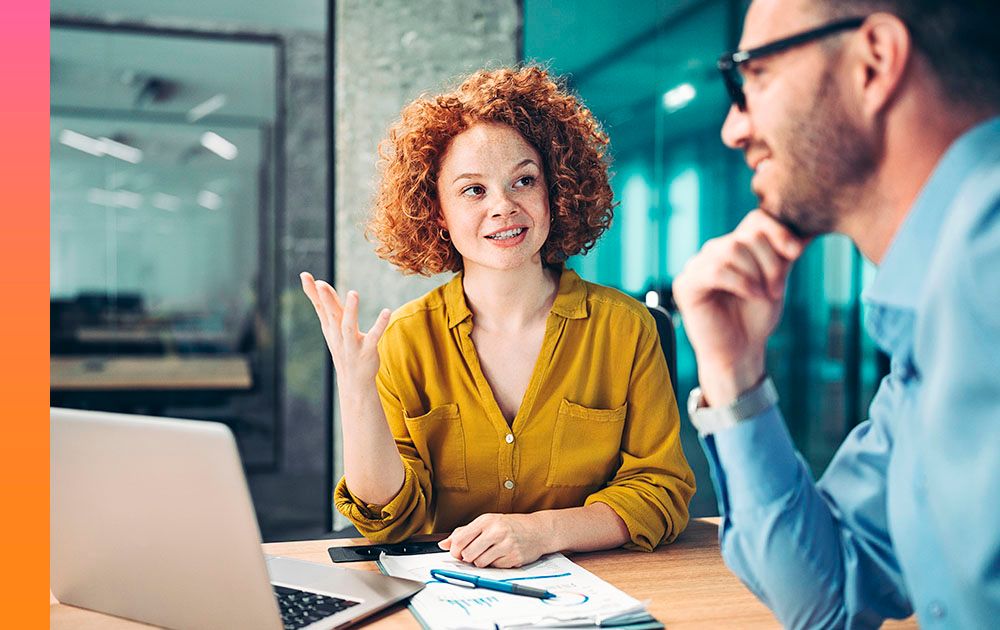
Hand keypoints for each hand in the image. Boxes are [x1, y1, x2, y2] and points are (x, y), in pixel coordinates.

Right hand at [299, 272, 390, 389]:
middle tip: (321, 284)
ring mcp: (352, 344)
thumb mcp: (332, 327)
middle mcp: (338, 335)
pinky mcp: (367, 351)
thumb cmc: (343, 348)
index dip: (312, 292)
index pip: (319, 307)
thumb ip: (326, 306)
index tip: (305, 275)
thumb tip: (318, 283)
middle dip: (326, 300)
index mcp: (330, 328)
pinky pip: (374, 337)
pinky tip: (387, 311)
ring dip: (351, 310)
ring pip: (348, 326)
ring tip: (353, 293)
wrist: (354, 381)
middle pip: (331, 315)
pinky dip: (380, 324)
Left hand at [438, 513, 548, 567]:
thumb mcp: (487, 523)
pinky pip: (494, 568)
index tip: (458, 552)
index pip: (460, 539)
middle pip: (467, 554)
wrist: (538, 530)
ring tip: (490, 553)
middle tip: (475, 553)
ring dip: (481, 562)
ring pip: (479, 563)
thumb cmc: (510, 525)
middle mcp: (496, 531)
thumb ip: (464, 532)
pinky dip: (495, 565)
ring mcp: (506, 545)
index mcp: (486, 520)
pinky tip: (502, 556)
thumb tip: (443, 544)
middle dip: (468, 558)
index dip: (455, 550)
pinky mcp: (514, 558)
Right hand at [673, 210, 806, 404]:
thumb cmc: (756, 318)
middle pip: (746, 236)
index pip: (755, 219)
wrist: (740, 352)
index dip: (778, 231)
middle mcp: (713, 251)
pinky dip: (741, 282)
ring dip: (756, 274)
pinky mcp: (686, 284)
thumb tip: (810, 230)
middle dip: (770, 262)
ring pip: (731, 249)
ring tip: (764, 295)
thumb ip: (785, 254)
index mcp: (734, 246)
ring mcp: (696, 266)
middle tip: (777, 289)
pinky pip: (716, 270)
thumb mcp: (777, 279)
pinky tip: (752, 295)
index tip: (796, 253)